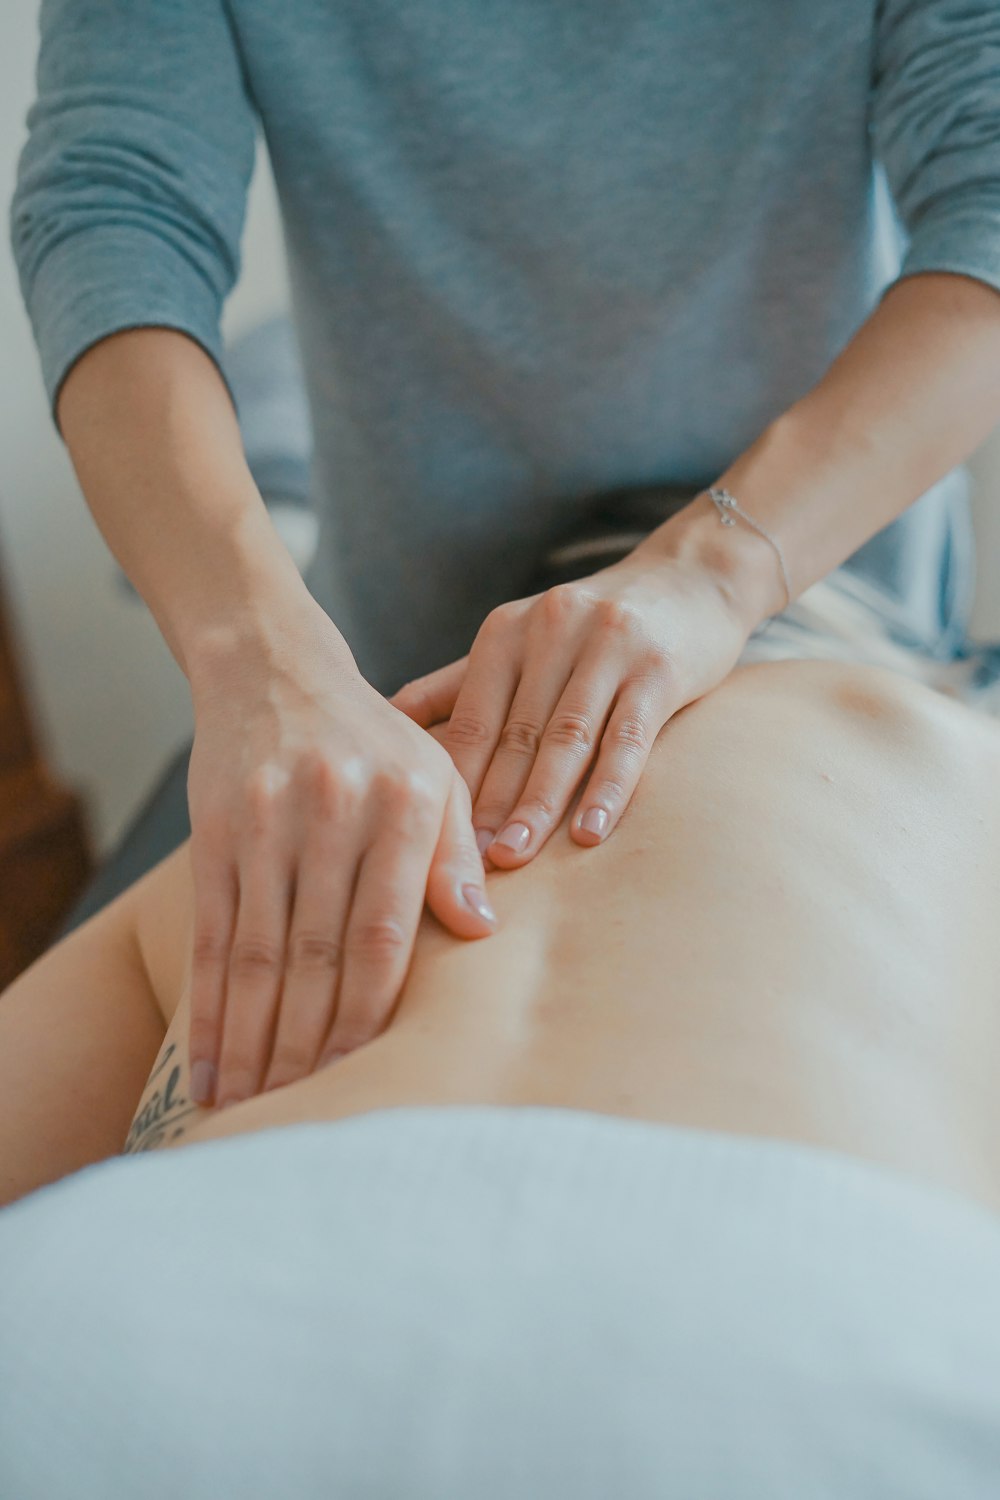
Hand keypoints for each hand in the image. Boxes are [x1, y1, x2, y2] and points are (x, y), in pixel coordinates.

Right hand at [185, 603, 495, 1109]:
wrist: (275, 669)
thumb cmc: (375, 740)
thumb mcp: (437, 776)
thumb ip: (457, 854)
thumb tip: (482, 933)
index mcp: (405, 804)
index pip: (385, 934)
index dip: (371, 1015)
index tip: (365, 1079)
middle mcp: (334, 812)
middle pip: (317, 955)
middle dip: (308, 1047)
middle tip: (303, 1119)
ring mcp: (267, 823)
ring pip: (258, 955)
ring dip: (253, 1043)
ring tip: (250, 1111)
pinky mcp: (215, 833)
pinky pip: (211, 936)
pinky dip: (208, 1008)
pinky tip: (209, 1065)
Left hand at [390, 543, 753, 865]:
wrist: (691, 577)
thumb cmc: (593, 627)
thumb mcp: (521, 641)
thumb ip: (458, 684)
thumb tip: (383, 722)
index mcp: (506, 632)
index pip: (469, 719)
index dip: (450, 782)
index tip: (429, 841)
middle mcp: (551, 631)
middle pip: (514, 734)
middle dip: (487, 804)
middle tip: (464, 865)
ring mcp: (608, 646)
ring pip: (566, 738)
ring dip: (538, 803)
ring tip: (514, 857)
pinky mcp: (660, 667)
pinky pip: (629, 737)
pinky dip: (608, 788)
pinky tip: (589, 832)